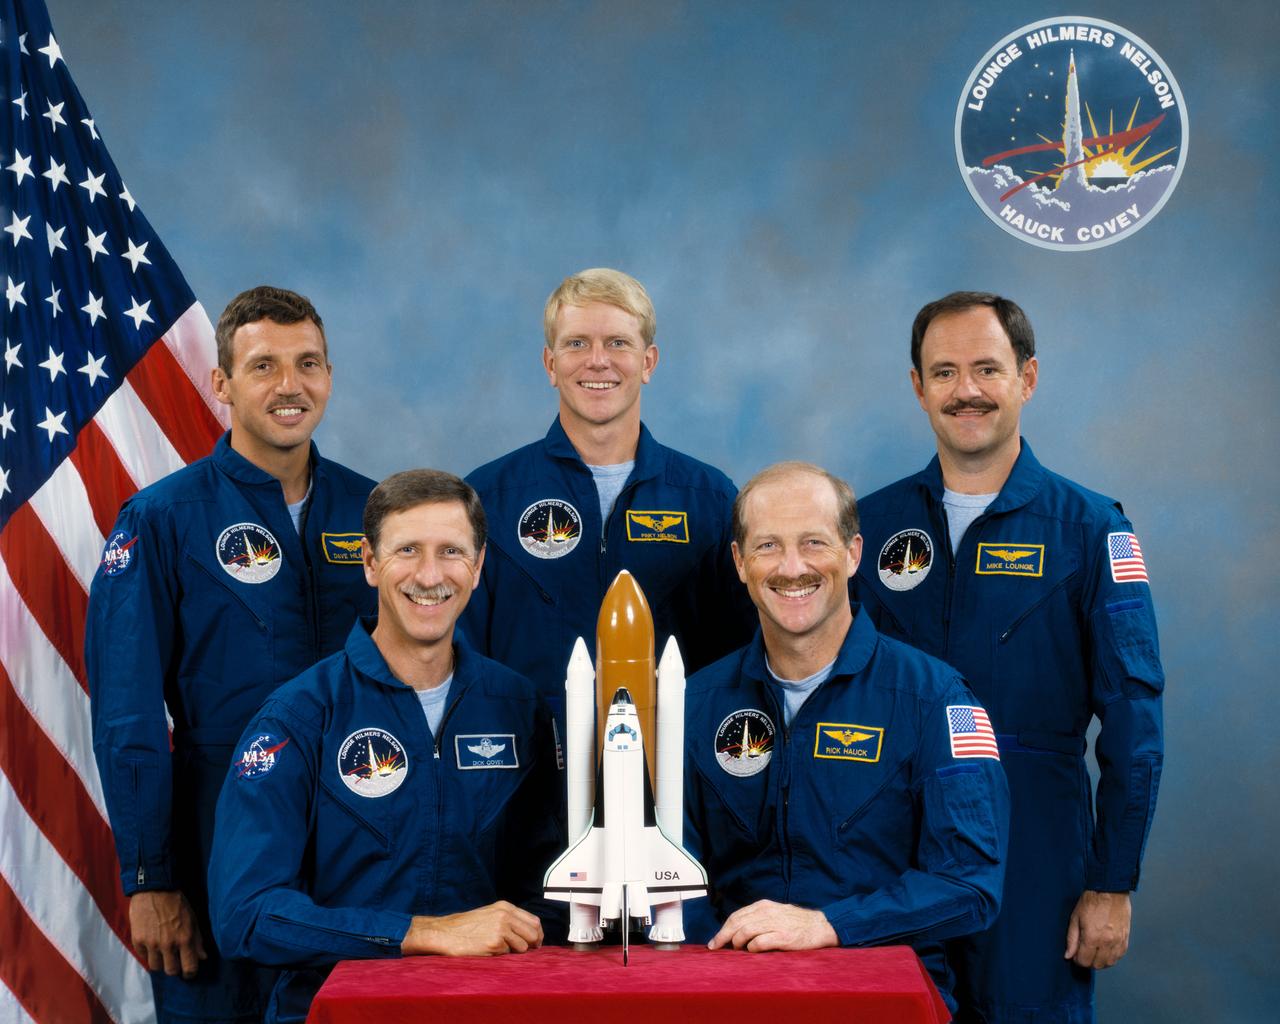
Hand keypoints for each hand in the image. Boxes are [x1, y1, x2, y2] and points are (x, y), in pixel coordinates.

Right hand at [129, 890, 206, 977]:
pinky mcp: (138, 941)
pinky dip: (148, 953)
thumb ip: (198, 940)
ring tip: (163, 952)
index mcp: (185, 938)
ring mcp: (152, 944)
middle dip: (174, 968)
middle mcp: (168, 944)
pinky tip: (152, 944)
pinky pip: (143, 956)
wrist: (154, 890)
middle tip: (175, 961)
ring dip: (160, 962)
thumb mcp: (193, 919)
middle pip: (171, 971)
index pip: (189, 967)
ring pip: (156, 967)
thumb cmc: (177, 903)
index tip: (189, 972)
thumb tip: (203, 957)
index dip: (190, 973)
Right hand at [401, 901, 542, 955]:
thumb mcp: (490, 914)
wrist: (445, 932)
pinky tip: (488, 950)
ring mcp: (500, 929)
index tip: (535, 943)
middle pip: (533, 933)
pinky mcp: (494, 943)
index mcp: (505, 907)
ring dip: (515, 951)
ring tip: (499, 948)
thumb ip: (509, 920)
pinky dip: (501, 955)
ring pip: (523, 946)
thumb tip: (532, 933)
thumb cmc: (466, 926)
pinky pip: (507, 954)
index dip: (537, 934)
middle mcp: (505, 916)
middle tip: (527, 951)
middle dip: (533, 944)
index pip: (534, 921)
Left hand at [708, 899, 837, 951]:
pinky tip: (752, 951)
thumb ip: (758, 918)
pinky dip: (752, 948)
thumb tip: (737, 931)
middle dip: (723, 936)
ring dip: (737, 942)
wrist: (820, 926)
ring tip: (737, 950)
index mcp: (763, 906)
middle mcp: (767, 912)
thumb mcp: (775, 913)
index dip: (723, 929)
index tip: (715, 941)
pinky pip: (759, 942)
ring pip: (745, 931)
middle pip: (737, 923)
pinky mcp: (783, 937)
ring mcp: (775, 924)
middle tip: (716, 947)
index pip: (736, 916)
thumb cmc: (796, 922)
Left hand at [1064, 890, 1130, 968]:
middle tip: (1084, 952)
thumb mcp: (1075, 918)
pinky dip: (1111, 956)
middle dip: (1088, 961)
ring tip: (1094, 951)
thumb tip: (1068, 955)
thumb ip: (1071, 939)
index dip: (1077, 960)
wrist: (1110, 890)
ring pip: (1109, 963)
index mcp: (1092, 938)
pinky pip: (1119, 956)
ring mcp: (1118, 942)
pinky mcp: (1126, 939)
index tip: (1076, 954)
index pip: (1084, 961)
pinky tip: (1105, 949)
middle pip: (1097, 965)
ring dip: (1100, 961)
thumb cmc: (1091, 902)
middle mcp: (1106, 943)